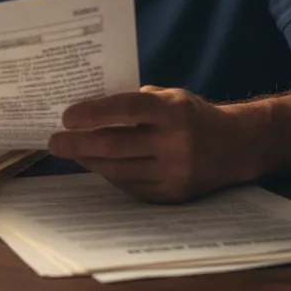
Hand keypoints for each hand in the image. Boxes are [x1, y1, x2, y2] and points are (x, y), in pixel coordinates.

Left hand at [47, 85, 253, 202]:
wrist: (236, 146)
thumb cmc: (191, 115)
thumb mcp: (170, 96)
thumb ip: (134, 101)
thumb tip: (88, 110)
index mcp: (173, 111)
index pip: (126, 109)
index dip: (93, 113)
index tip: (66, 117)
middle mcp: (175, 142)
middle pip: (114, 145)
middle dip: (77, 144)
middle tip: (54, 142)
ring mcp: (175, 171)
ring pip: (118, 170)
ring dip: (89, 161)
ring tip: (71, 152)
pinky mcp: (174, 194)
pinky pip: (130, 186)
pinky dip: (109, 175)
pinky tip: (97, 165)